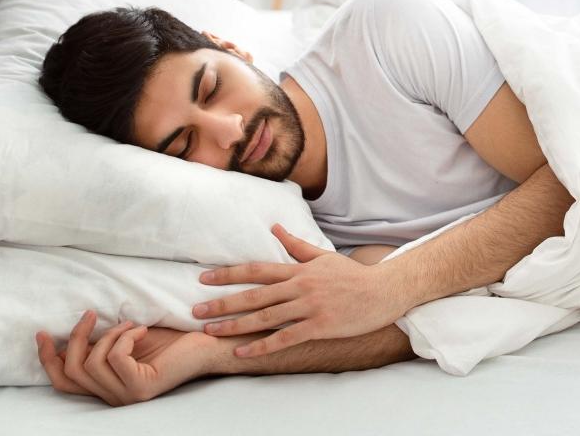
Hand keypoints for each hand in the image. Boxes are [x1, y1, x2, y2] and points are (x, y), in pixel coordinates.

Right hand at [36, 310, 219, 405]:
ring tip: (130, 323)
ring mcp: (126, 396)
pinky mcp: (140, 388)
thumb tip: (75, 328)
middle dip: (75, 338)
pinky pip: (115, 357)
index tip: (43, 333)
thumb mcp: (127, 336)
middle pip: (70, 371)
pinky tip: (141, 330)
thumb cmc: (170, 338)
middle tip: (89, 314)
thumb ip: (102, 340)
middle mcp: (112, 396)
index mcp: (107, 385)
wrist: (205, 343)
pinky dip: (125, 336)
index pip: (64, 382)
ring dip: (108, 334)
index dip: (47, 359)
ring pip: (90, 362)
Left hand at [192, 224, 410, 358]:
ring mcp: (309, 308)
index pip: (256, 270)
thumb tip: (274, 228)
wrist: (384, 291)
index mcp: (298, 270)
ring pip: (264, 317)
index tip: (204, 278)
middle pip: (253, 295)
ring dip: (234, 325)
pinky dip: (262, 346)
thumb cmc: (352, 274)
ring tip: (210, 332)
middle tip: (195, 311)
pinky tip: (242, 352)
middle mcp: (299, 287)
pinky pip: (285, 338)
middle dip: (222, 303)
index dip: (228, 274)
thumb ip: (296, 245)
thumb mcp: (323, 256)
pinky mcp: (319, 327)